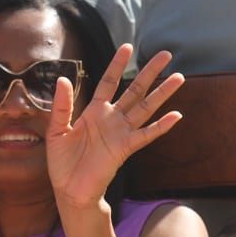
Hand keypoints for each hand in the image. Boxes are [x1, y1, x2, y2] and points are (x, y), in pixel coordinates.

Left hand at [46, 44, 183, 211]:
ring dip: (162, 93)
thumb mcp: (57, 130)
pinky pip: (146, 135)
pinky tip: (176, 115)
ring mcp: (121, 133)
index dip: (117, 65)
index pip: (109, 82)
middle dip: (149, 72)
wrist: (70, 189)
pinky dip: (161, 126)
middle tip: (166, 54)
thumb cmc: (62, 162)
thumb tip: (63, 79)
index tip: (128, 46)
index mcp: (94, 111)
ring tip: (178, 77)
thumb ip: (61, 105)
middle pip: (135, 90)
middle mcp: (112, 119)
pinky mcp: (125, 149)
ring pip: (145, 108)